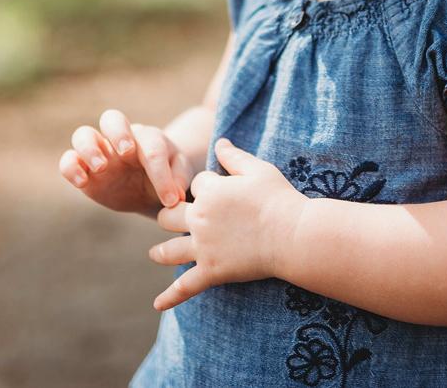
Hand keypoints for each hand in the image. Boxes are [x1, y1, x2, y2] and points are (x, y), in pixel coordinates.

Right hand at [58, 109, 193, 216]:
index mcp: (147, 139)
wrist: (149, 191)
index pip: (152, 147)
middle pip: (111, 118)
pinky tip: (81, 181)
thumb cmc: (167, 179)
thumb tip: (175, 192)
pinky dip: (70, 167)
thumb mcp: (179, 176)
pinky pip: (68, 160)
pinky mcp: (83, 169)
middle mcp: (120, 140)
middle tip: (127, 152)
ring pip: (83, 134)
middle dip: (118, 133)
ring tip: (102, 167)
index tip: (171, 200)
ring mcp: (99, 152)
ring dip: (90, 148)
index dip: (162, 174)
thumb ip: (180, 178)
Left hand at [147, 136, 305, 309]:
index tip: (220, 191)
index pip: (196, 184)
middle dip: (169, 215)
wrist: (291, 234)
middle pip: (169, 215)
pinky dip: (170, 297)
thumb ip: (233, 155)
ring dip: (161, 251)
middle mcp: (200, 217)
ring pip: (170, 249)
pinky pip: (186, 286)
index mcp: (210, 190)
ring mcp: (203, 246)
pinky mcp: (212, 271)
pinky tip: (157, 304)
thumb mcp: (257, 168)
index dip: (206, 186)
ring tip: (155, 254)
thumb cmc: (277, 198)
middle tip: (172, 219)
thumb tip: (218, 140)